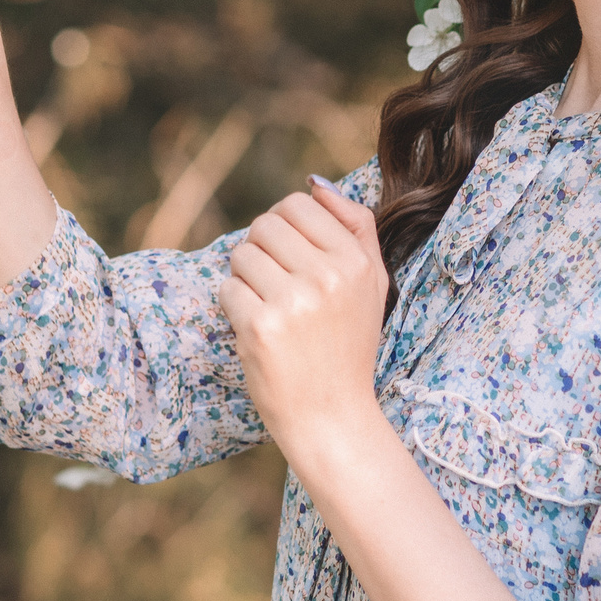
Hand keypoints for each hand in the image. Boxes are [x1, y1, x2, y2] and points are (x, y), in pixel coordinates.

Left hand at [220, 178, 389, 464]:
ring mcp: (292, 302)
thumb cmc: (349, 347)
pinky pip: (227, 289)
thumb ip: (356, 227)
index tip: (290, 258)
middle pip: (265, 225)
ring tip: (269, 308)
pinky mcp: (260, 327)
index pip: (298, 205)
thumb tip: (314, 184)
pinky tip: (259, 330)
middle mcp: (327, 276)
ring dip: (245, 278)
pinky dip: (234, 307)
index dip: (284, 228)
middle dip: (262, 250)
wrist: (332, 416)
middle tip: (276, 286)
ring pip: (242, 254)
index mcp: (356, 261)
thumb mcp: (373, 284)